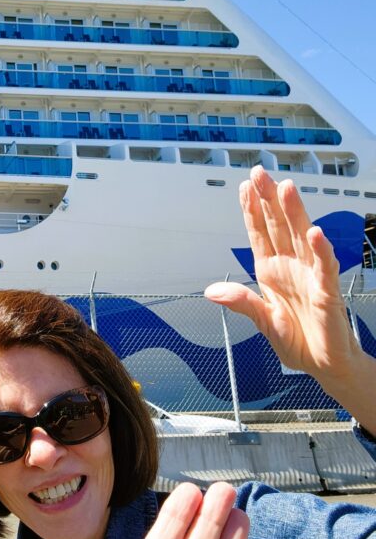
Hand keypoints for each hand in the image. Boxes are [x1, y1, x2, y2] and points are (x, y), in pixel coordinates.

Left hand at [204, 165, 357, 382]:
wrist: (324, 365)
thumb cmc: (298, 341)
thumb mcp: (262, 321)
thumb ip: (241, 303)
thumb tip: (212, 291)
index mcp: (271, 271)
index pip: (260, 233)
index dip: (252, 210)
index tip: (244, 186)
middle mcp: (290, 267)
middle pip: (279, 226)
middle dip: (269, 200)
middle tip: (260, 173)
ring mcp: (310, 276)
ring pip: (302, 237)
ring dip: (294, 213)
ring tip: (285, 189)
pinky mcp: (327, 292)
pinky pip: (324, 267)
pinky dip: (320, 250)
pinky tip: (315, 232)